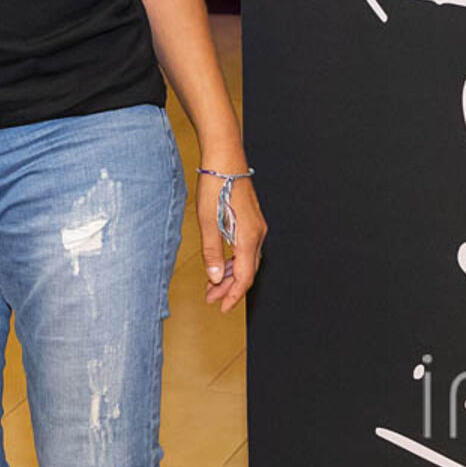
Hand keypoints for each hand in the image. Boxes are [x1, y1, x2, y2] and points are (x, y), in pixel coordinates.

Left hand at [196, 167, 265, 312]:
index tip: (220, 308)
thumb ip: (212, 252)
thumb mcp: (208, 222)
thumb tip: (213, 278)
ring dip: (229, 274)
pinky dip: (233, 260)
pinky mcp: (252, 221)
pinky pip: (245, 248)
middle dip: (228, 288)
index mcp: (248, 238)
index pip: (244, 277)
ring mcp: (257, 227)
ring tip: (211, 284)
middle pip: (246, 271)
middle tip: (210, 298)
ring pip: (246, 261)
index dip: (233, 295)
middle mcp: (258, 235)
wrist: (225, 158)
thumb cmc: (216, 187)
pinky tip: (220, 264)